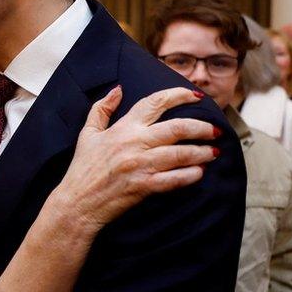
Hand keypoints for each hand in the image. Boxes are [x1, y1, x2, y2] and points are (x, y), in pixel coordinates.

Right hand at [52, 86, 218, 235]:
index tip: (197, 96)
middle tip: (214, 130)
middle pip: (178, 128)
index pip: (155, 103)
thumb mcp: (88, 133)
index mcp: (123, 128)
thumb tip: (117, 89)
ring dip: (202, 152)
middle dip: (202, 127)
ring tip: (213, 151)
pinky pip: (175, 179)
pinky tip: (200, 172)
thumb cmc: (83, 168)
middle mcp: (134, 143)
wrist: (77, 202)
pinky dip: (191, 175)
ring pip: (181, 153)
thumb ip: (102, 108)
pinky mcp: (145, 186)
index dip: (179, 95)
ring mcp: (140, 165)